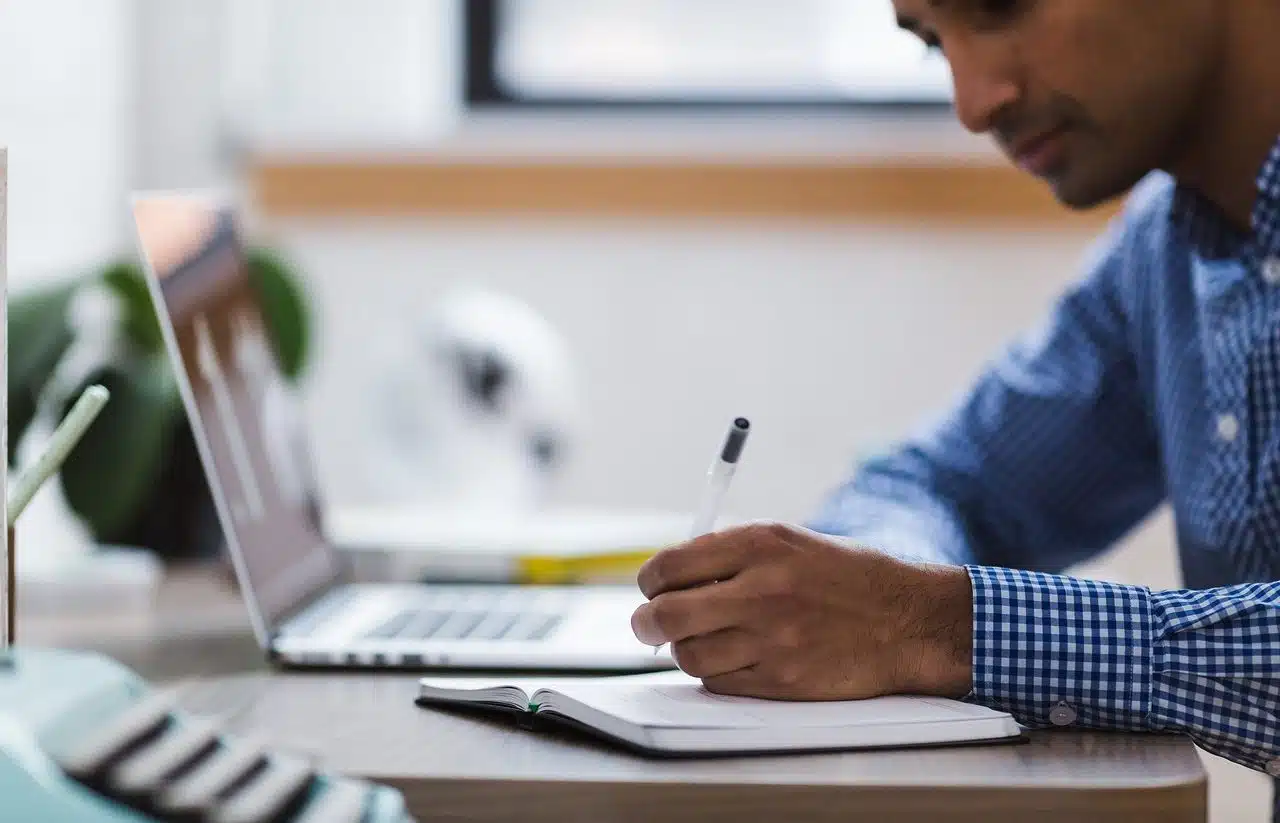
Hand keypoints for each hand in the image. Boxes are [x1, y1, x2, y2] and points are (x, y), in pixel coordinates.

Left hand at [631, 522, 972, 700]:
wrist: (907, 621)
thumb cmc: (845, 577)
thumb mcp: (789, 542)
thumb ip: (729, 555)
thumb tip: (669, 578)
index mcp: (759, 544)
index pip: (669, 566)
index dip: (650, 581)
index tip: (652, 588)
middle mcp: (761, 590)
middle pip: (665, 615)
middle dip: (647, 622)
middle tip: (649, 624)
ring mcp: (771, 639)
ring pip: (687, 655)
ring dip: (684, 650)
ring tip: (703, 639)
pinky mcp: (781, 681)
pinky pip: (718, 682)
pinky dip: (715, 673)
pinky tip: (735, 657)